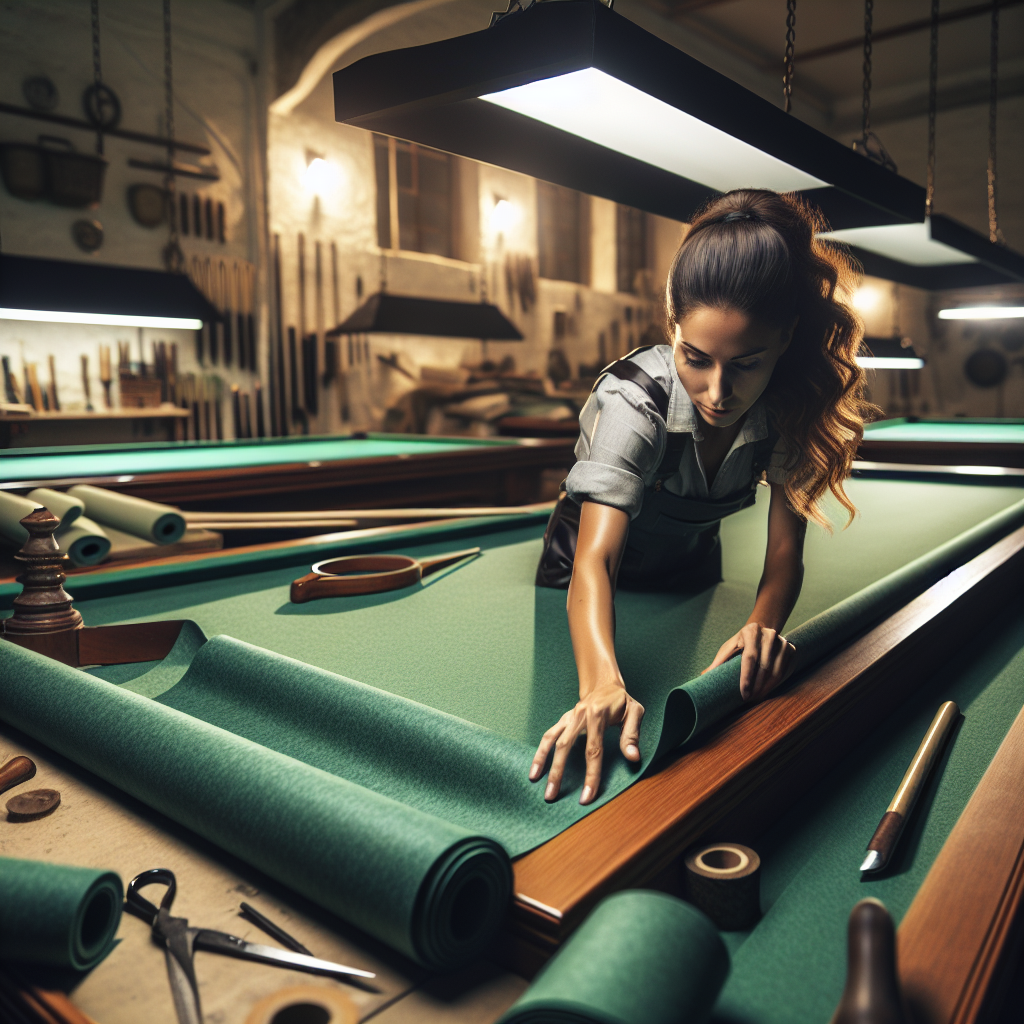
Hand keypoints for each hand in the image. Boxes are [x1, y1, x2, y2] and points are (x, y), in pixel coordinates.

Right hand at [529, 683, 643, 804]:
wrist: (605, 684)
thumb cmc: (622, 702)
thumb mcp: (635, 713)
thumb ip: (632, 735)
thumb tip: (633, 758)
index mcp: (597, 715)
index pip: (593, 750)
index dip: (590, 775)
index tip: (586, 796)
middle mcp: (579, 715)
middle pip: (565, 746)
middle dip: (558, 773)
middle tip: (552, 796)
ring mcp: (569, 717)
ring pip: (552, 740)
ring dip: (542, 761)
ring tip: (534, 781)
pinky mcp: (564, 719)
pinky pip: (548, 735)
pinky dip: (540, 751)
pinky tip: (535, 768)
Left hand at [703, 622, 794, 701]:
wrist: (762, 629)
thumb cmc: (742, 641)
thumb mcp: (729, 646)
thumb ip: (718, 661)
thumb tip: (703, 676)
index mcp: (751, 632)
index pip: (750, 657)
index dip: (746, 677)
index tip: (743, 694)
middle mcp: (769, 635)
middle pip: (764, 667)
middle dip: (757, 686)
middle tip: (749, 700)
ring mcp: (782, 642)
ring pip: (776, 671)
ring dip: (767, 688)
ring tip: (757, 698)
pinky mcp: (791, 649)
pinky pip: (785, 672)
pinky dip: (776, 684)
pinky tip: (767, 691)